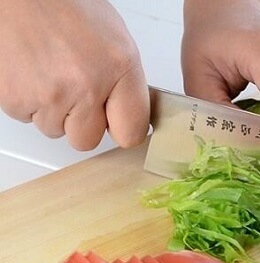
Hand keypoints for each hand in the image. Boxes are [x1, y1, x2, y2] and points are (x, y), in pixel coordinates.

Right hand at [0, 0, 149, 149]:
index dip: (123, 129)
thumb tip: (128, 111)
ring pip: (55, 130)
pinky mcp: (16, 99)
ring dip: (54, 110)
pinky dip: (29, 101)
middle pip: (87, 140)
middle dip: (82, 123)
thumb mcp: (114, 38)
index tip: (118, 123)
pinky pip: (27, 117)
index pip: (131, 132)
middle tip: (76, 94)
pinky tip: (32, 73)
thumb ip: (124, 81)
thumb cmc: (65, 6)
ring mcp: (50, 96)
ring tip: (51, 73)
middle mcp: (86, 86)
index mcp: (118, 67)